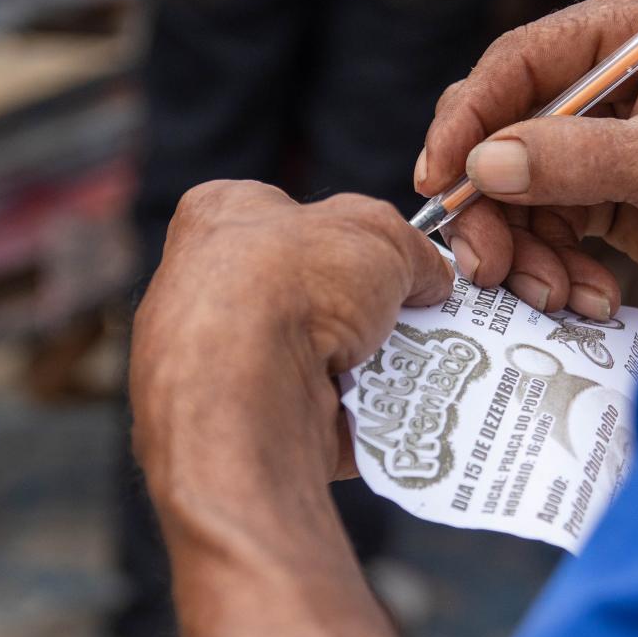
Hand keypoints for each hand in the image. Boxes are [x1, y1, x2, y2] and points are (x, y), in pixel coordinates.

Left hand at [131, 182, 452, 495]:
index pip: (285, 214)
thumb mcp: (376, 232)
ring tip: (412, 365)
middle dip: (363, 310)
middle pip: (307, 294)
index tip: (392, 259)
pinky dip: (356, 413)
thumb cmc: (290, 283)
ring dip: (365, 364)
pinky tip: (389, 409)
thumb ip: (410, 249)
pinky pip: (315, 412)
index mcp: (219, 218)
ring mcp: (218, 362)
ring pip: (314, 358)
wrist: (245, 389)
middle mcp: (207, 289)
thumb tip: (430, 277)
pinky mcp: (241, 422)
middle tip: (414, 317)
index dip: (343, 234)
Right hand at [416, 0, 637, 313]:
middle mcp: (607, 68)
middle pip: (505, 130)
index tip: (441, 179)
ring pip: (517, 188)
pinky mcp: (599, 182)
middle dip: (496, 207)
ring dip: (528, 251)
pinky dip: (556, 265)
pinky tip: (589, 295)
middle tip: (490, 266)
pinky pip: (546, 223)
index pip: (520, 59)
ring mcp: (599, 129)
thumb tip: (486, 166)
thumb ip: (577, 160)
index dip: (470, 119)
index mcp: (633, 24)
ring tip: (558, 294)